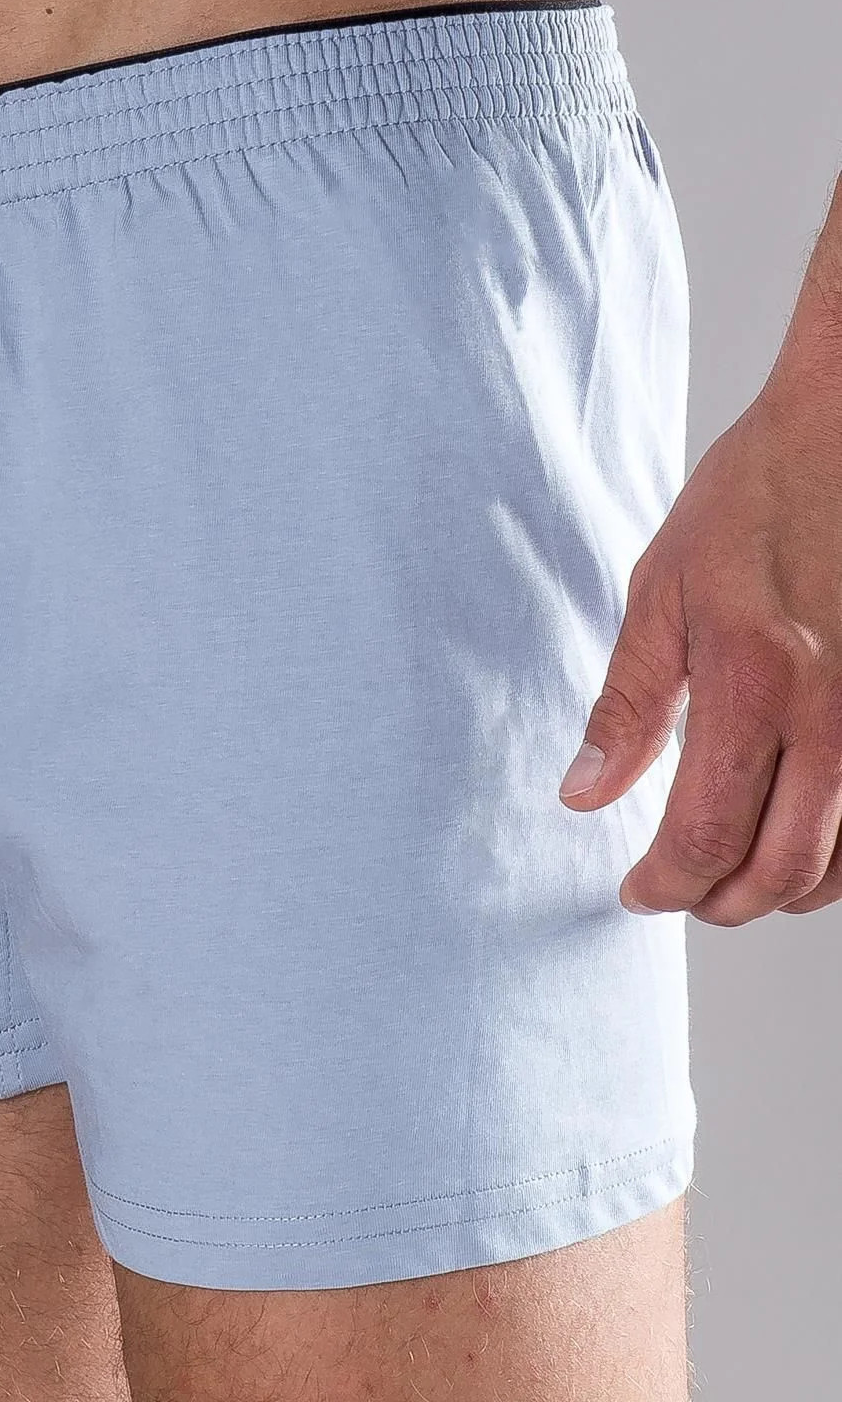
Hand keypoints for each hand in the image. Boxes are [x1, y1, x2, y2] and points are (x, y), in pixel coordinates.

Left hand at [559, 344, 841, 924]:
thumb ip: (627, 705)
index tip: (637, 890)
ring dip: (782, 888)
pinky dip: (837, 856)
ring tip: (732, 870)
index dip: (665, 884)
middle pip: (781, 870)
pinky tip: (796, 835)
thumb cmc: (757, 499)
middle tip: (680, 893)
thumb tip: (584, 795)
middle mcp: (833, 714)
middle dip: (719, 902)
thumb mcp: (663, 590)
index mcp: (754, 682)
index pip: (706, 837)